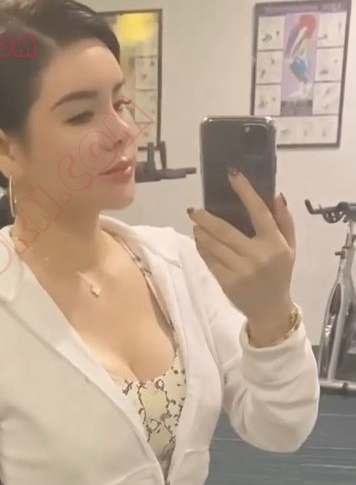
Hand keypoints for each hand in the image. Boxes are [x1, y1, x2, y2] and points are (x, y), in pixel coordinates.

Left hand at [188, 171, 295, 339]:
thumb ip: (284, 222)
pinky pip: (210, 261)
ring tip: (195, 223)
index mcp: (274, 244)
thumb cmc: (280, 274)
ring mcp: (240, 271)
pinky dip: (202, 249)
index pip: (259, 212)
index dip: (245, 192)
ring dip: (201, 233)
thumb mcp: (290, 248)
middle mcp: (257, 256)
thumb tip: (275, 195)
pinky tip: (199, 241)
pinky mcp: (227, 283)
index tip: (232, 175)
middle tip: (193, 209)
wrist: (270, 310)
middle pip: (226, 231)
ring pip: (214, 246)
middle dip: (206, 218)